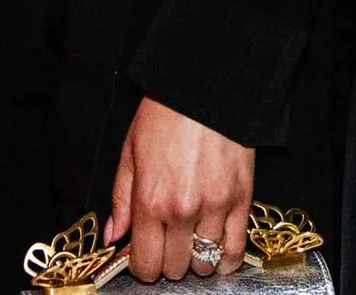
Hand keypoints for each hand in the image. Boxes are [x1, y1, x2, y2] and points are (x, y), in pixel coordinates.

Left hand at [107, 96, 253, 281]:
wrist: (205, 87)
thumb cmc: (165, 114)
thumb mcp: (130, 153)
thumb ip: (121, 200)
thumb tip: (114, 237)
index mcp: (150, 200)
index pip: (145, 264)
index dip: (141, 266)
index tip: (142, 257)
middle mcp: (182, 210)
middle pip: (175, 268)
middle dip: (167, 262)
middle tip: (166, 244)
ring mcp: (215, 207)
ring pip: (205, 263)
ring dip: (196, 260)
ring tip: (190, 243)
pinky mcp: (241, 200)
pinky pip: (236, 249)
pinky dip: (226, 260)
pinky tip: (218, 255)